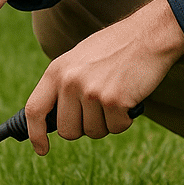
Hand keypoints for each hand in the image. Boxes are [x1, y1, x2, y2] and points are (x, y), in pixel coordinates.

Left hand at [23, 0, 183, 154]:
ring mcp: (91, 92)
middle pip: (68, 131)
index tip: (42, 149)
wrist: (148, 34)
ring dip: (108, 121)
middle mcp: (70, 82)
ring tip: (117, 94)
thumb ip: (64, 84)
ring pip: (94, 132)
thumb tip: (53, 118)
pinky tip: (130, 96)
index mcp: (57, 71)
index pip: (35, 109)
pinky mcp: (113, 101)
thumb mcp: (79, 59)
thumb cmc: (115, 48)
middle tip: (100, 108)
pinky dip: (125, 119)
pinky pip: (116, 128)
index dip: (35, 134)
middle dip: (84, 127)